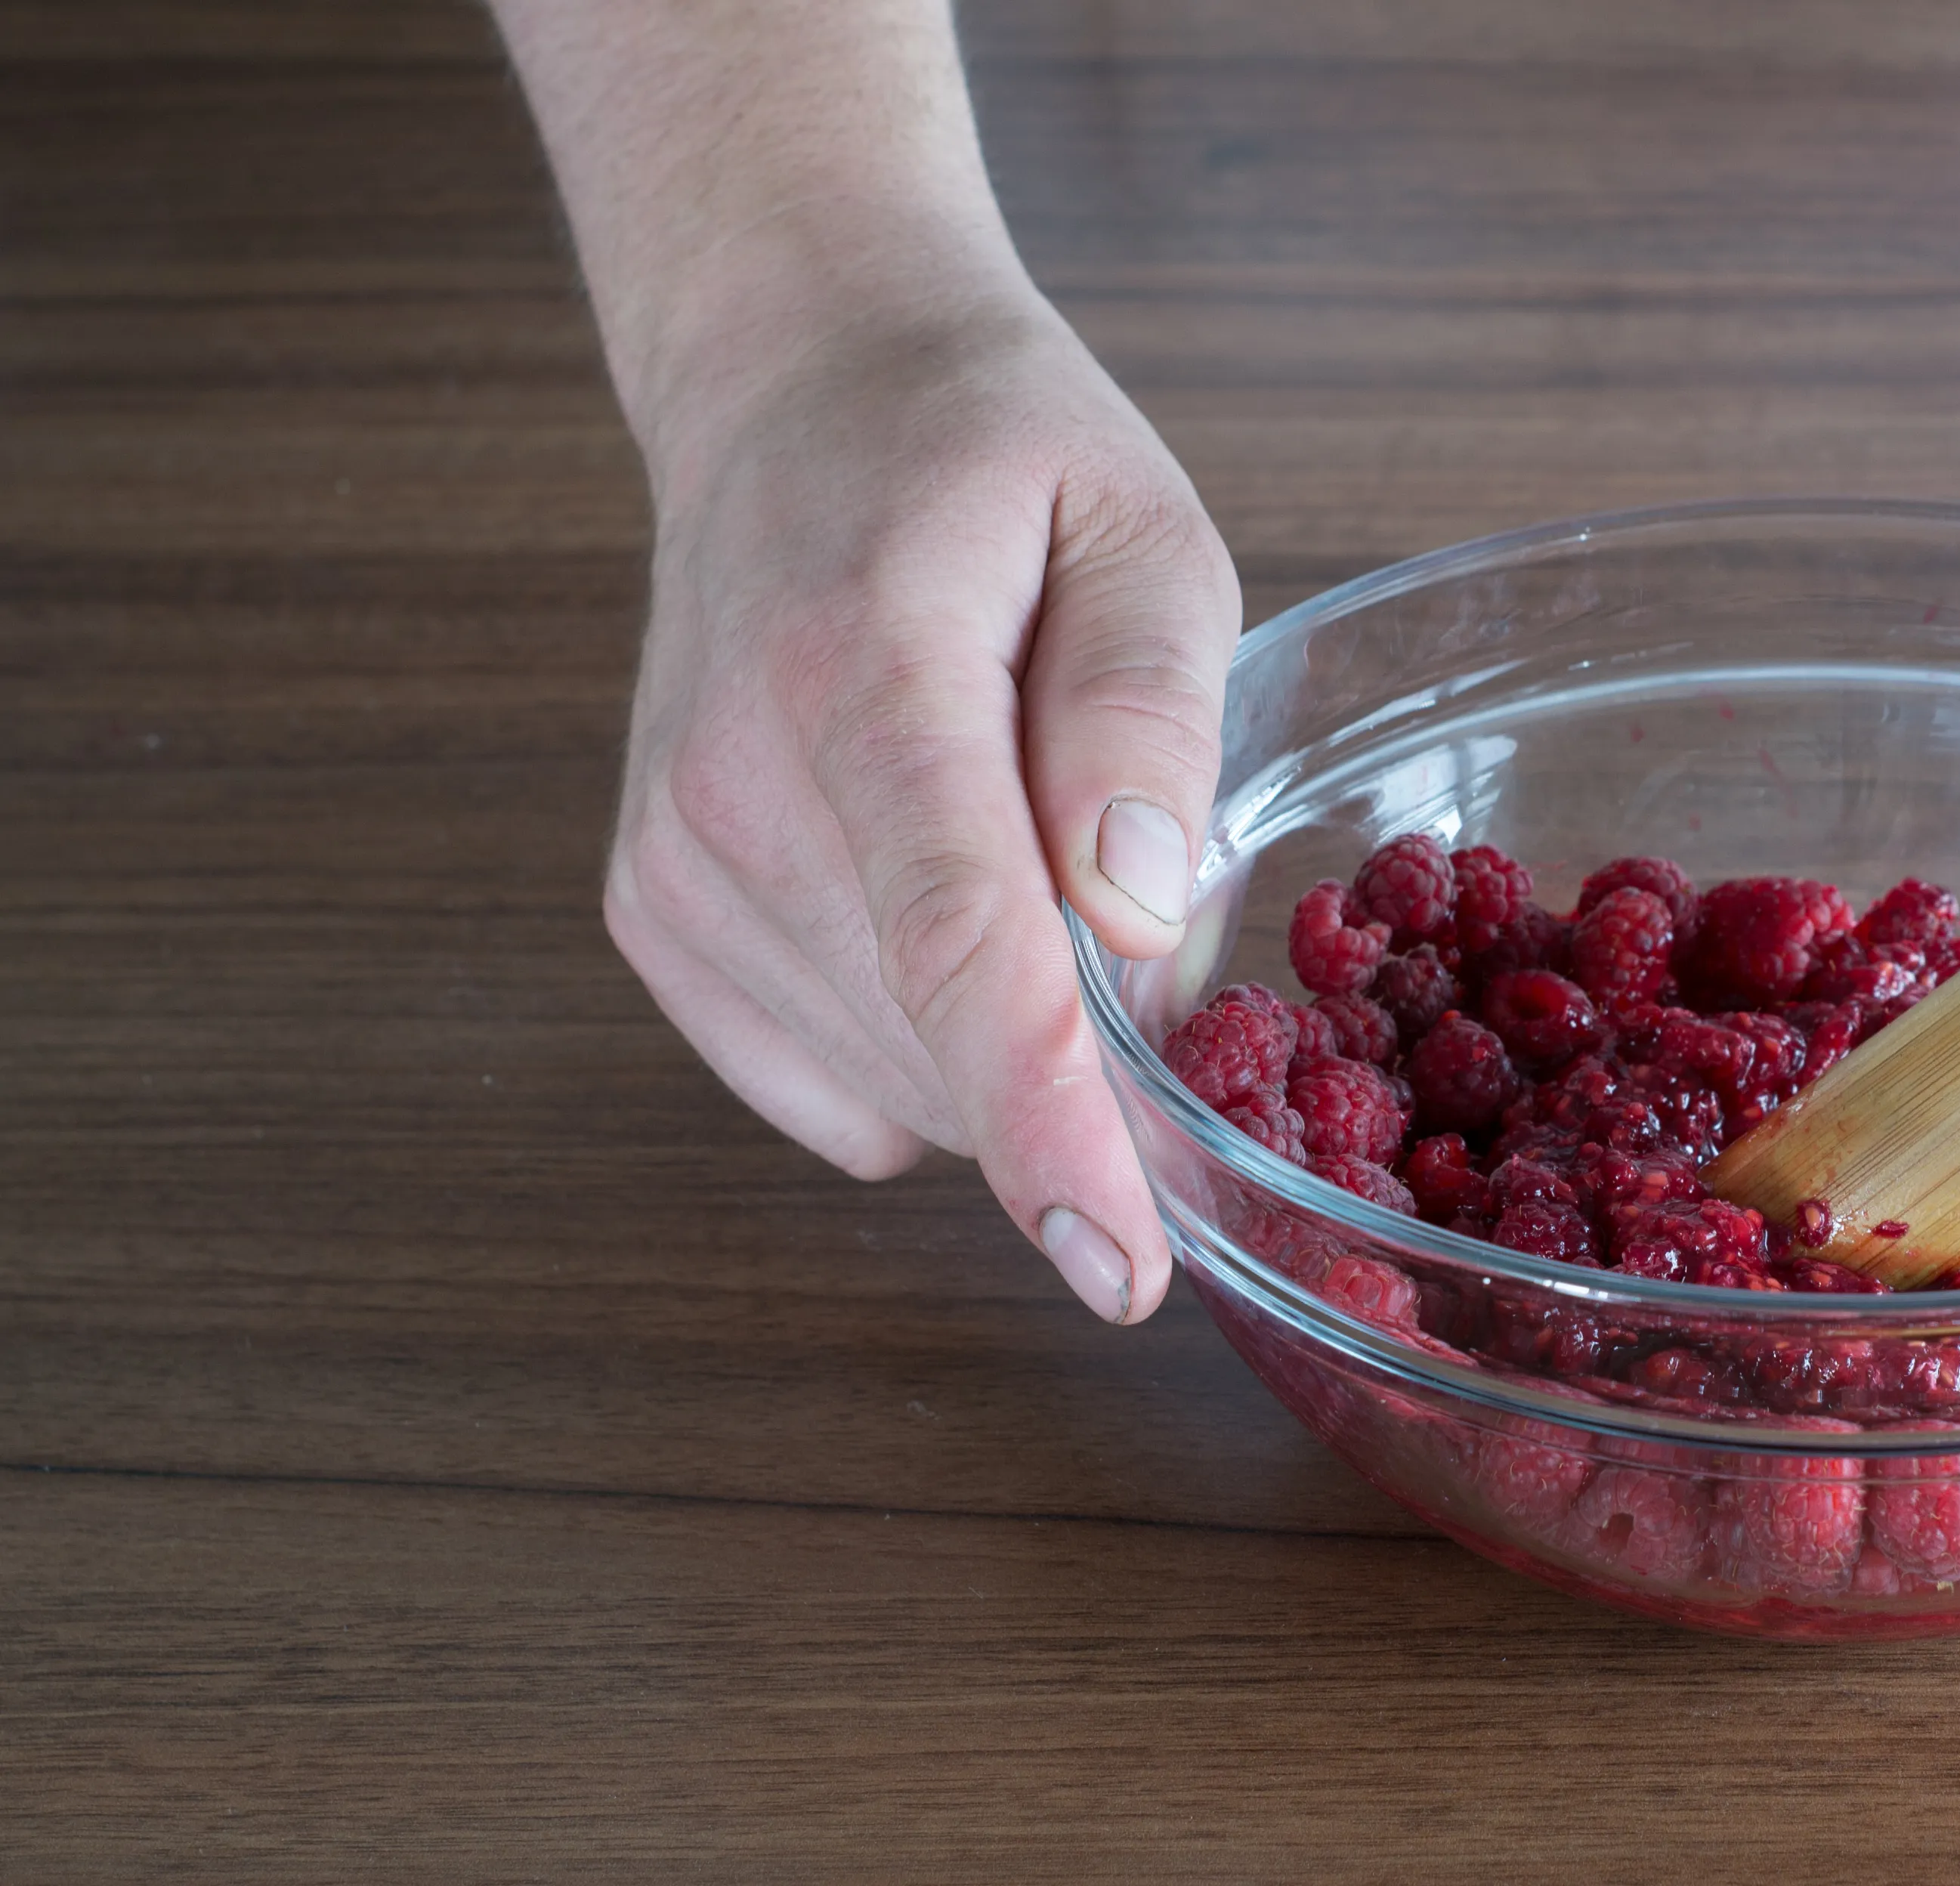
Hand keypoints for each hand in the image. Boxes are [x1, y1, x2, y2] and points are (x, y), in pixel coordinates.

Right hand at [603, 289, 1237, 1322]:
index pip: (957, 945)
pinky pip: (836, 1086)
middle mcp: (736, 785)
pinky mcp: (656, 916)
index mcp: (869, 674)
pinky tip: (940, 906)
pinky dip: (928, 1049)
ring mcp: (676, 864)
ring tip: (1025, 851)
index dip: (1047, 1125)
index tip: (1117, 1262)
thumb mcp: (1143, 530)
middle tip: (1135, 887)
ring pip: (901, 1087)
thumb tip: (1132, 913)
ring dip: (1010, 1044)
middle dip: (1089, 1048)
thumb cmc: (995, 462)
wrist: (794, 395)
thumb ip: (1148, 713)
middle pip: (946, 1041)